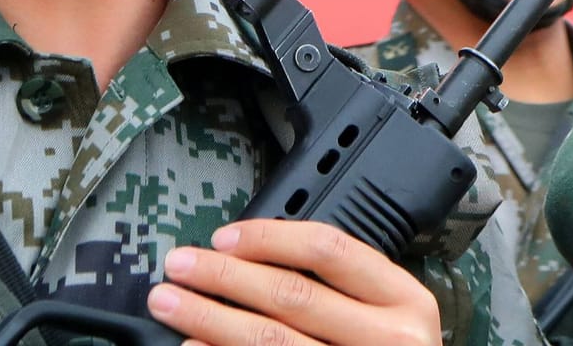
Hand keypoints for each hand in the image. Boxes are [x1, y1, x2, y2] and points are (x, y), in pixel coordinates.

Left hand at [148, 221, 437, 344]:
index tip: (221, 237)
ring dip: (209, 317)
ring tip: (169, 302)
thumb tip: (240, 255)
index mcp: (403, 300)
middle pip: (290, 295)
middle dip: (223, 276)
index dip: (267, 238)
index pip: (327, 249)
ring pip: (271, 340)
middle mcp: (390, 339)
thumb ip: (332, 283)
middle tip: (178, 265)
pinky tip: (193, 345)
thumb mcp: (380, 311)